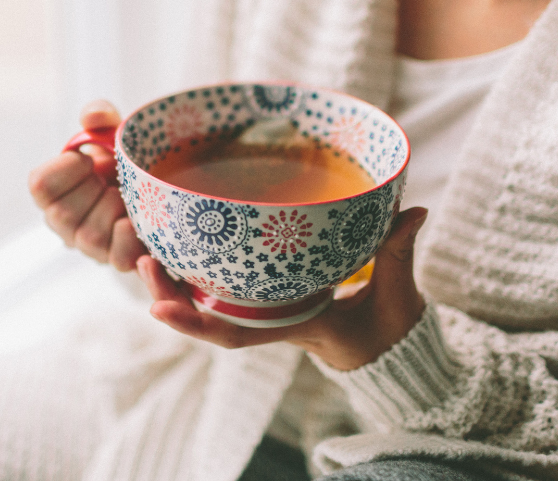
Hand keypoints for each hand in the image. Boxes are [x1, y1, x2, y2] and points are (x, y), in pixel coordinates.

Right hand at [28, 100, 145, 270]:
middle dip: (93, 189)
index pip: (41, 184)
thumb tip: (94, 116)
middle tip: (114, 177)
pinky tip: (142, 234)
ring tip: (132, 196)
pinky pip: (121, 261)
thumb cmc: (124, 159)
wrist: (161, 186)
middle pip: (64, 214)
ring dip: (116, 210)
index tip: (88, 158)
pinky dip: (133, 246)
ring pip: (92, 236)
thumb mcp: (112, 131)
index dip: (66, 168)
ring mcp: (94, 246)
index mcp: (56, 190)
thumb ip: (100, 116)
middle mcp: (67, 223)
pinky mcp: (123, 259)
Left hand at [137, 206, 428, 370]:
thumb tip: (413, 211)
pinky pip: (234, 288)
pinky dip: (206, 273)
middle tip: (143, 260)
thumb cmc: (391, 326)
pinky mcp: (280, 295)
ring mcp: (275, 309)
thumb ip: (400, 251)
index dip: (198, 325)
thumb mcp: (398, 292)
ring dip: (178, 283)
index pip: (241, 335)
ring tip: (149, 251)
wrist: (393, 346)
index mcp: (299, 326)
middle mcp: (277, 320)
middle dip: (172, 296)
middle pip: (212, 319)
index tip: (158, 311)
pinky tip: (188, 246)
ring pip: (216, 303)